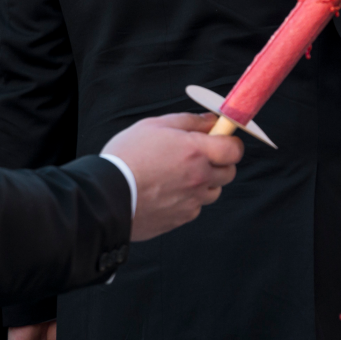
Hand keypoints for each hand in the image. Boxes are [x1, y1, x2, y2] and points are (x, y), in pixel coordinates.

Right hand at [102, 113, 242, 241]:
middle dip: (219, 163)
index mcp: (196, 152)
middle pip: (229, 172)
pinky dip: (187, 200)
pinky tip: (166, 192)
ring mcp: (192, 201)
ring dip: (204, 183)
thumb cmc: (126, 157)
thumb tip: (211, 121)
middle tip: (198, 157)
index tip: (220, 140)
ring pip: (213, 191)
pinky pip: (195, 207)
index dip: (230, 143)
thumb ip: (188, 121)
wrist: (106, 196)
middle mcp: (199, 178)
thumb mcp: (154, 125)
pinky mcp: (181, 218)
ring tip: (177, 176)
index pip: (235, 149)